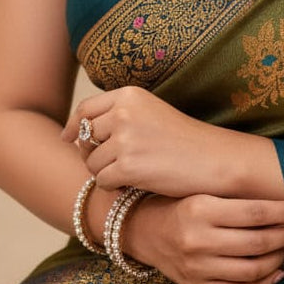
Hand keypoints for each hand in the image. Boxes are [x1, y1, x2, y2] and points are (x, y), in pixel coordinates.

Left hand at [61, 86, 283, 199]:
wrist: (215, 160)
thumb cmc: (185, 141)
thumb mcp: (150, 114)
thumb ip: (117, 116)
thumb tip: (73, 136)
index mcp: (129, 95)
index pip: (85, 109)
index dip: (73, 126)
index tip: (67, 139)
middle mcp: (123, 112)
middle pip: (84, 137)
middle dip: (92, 155)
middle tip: (114, 165)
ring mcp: (124, 139)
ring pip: (91, 163)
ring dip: (106, 173)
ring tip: (132, 175)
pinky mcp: (127, 166)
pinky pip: (102, 182)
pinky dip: (115, 188)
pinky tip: (134, 186)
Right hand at [127, 193, 283, 283]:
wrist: (143, 230)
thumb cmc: (180, 204)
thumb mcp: (203, 192)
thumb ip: (238, 200)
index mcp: (201, 209)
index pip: (256, 212)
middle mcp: (198, 240)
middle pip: (258, 242)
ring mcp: (197, 268)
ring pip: (253, 269)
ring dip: (279, 258)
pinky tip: (277, 272)